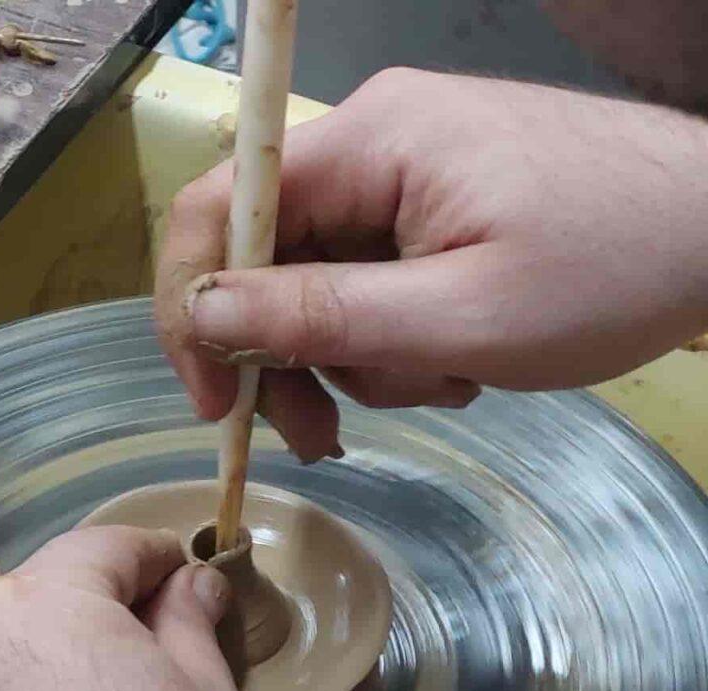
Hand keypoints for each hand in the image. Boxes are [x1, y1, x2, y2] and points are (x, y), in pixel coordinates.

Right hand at [156, 69, 707, 461]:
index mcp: (369, 141)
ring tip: (436, 387)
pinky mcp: (431, 214)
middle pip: (267, 260)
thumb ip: (324, 315)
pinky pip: (369, 287)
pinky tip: (453, 365)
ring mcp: (402, 180)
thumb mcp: (461, 316)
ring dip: (355, 360)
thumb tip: (203, 314)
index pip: (219, 208)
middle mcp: (370, 146)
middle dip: (287, 359)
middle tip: (317, 435)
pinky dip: (393, 344)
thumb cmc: (612, 268)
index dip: (193, 307)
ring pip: (318, 287)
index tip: (213, 402)